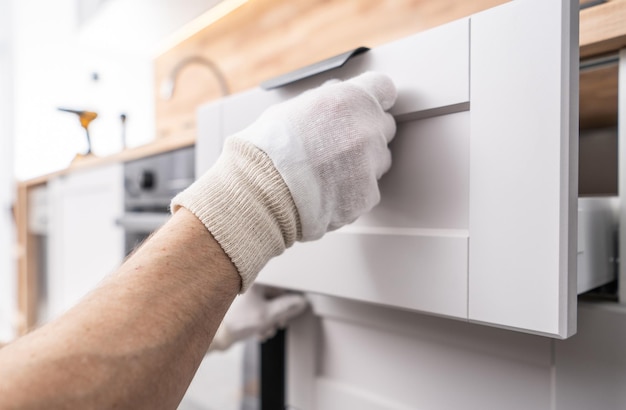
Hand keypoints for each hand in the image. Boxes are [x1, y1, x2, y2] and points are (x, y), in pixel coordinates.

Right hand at [172, 72, 397, 291]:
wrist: (259, 194)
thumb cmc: (267, 151)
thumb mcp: (291, 108)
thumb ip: (325, 101)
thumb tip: (336, 95)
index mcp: (349, 100)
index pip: (384, 89)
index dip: (373, 99)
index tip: (365, 108)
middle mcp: (366, 129)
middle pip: (383, 126)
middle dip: (365, 133)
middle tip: (336, 146)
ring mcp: (371, 164)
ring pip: (379, 162)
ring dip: (361, 165)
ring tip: (326, 174)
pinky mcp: (367, 195)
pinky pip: (368, 191)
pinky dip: (351, 194)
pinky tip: (326, 192)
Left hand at [208, 285, 307, 350]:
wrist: (219, 336)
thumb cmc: (237, 322)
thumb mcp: (268, 315)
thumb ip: (287, 307)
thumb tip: (301, 302)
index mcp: (256, 283)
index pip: (280, 288)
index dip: (288, 301)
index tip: (293, 310)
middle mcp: (250, 287)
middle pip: (274, 299)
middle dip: (278, 315)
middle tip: (278, 323)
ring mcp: (246, 297)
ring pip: (267, 307)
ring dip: (270, 321)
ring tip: (266, 330)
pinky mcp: (243, 307)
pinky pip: (259, 312)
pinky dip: (262, 322)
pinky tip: (259, 332)